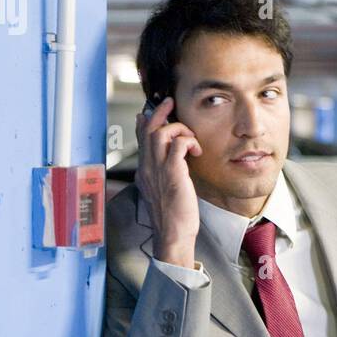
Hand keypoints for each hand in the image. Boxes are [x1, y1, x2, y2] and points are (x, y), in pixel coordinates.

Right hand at [135, 97, 201, 266]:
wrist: (172, 235)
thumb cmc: (173, 217)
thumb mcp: (163, 192)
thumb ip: (163, 174)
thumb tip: (171, 161)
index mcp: (144, 172)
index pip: (140, 140)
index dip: (143, 122)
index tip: (147, 112)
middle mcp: (147, 168)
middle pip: (147, 130)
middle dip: (159, 112)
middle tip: (170, 102)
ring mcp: (157, 170)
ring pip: (159, 132)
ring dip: (178, 127)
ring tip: (190, 136)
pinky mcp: (172, 173)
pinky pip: (177, 144)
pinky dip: (188, 140)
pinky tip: (196, 149)